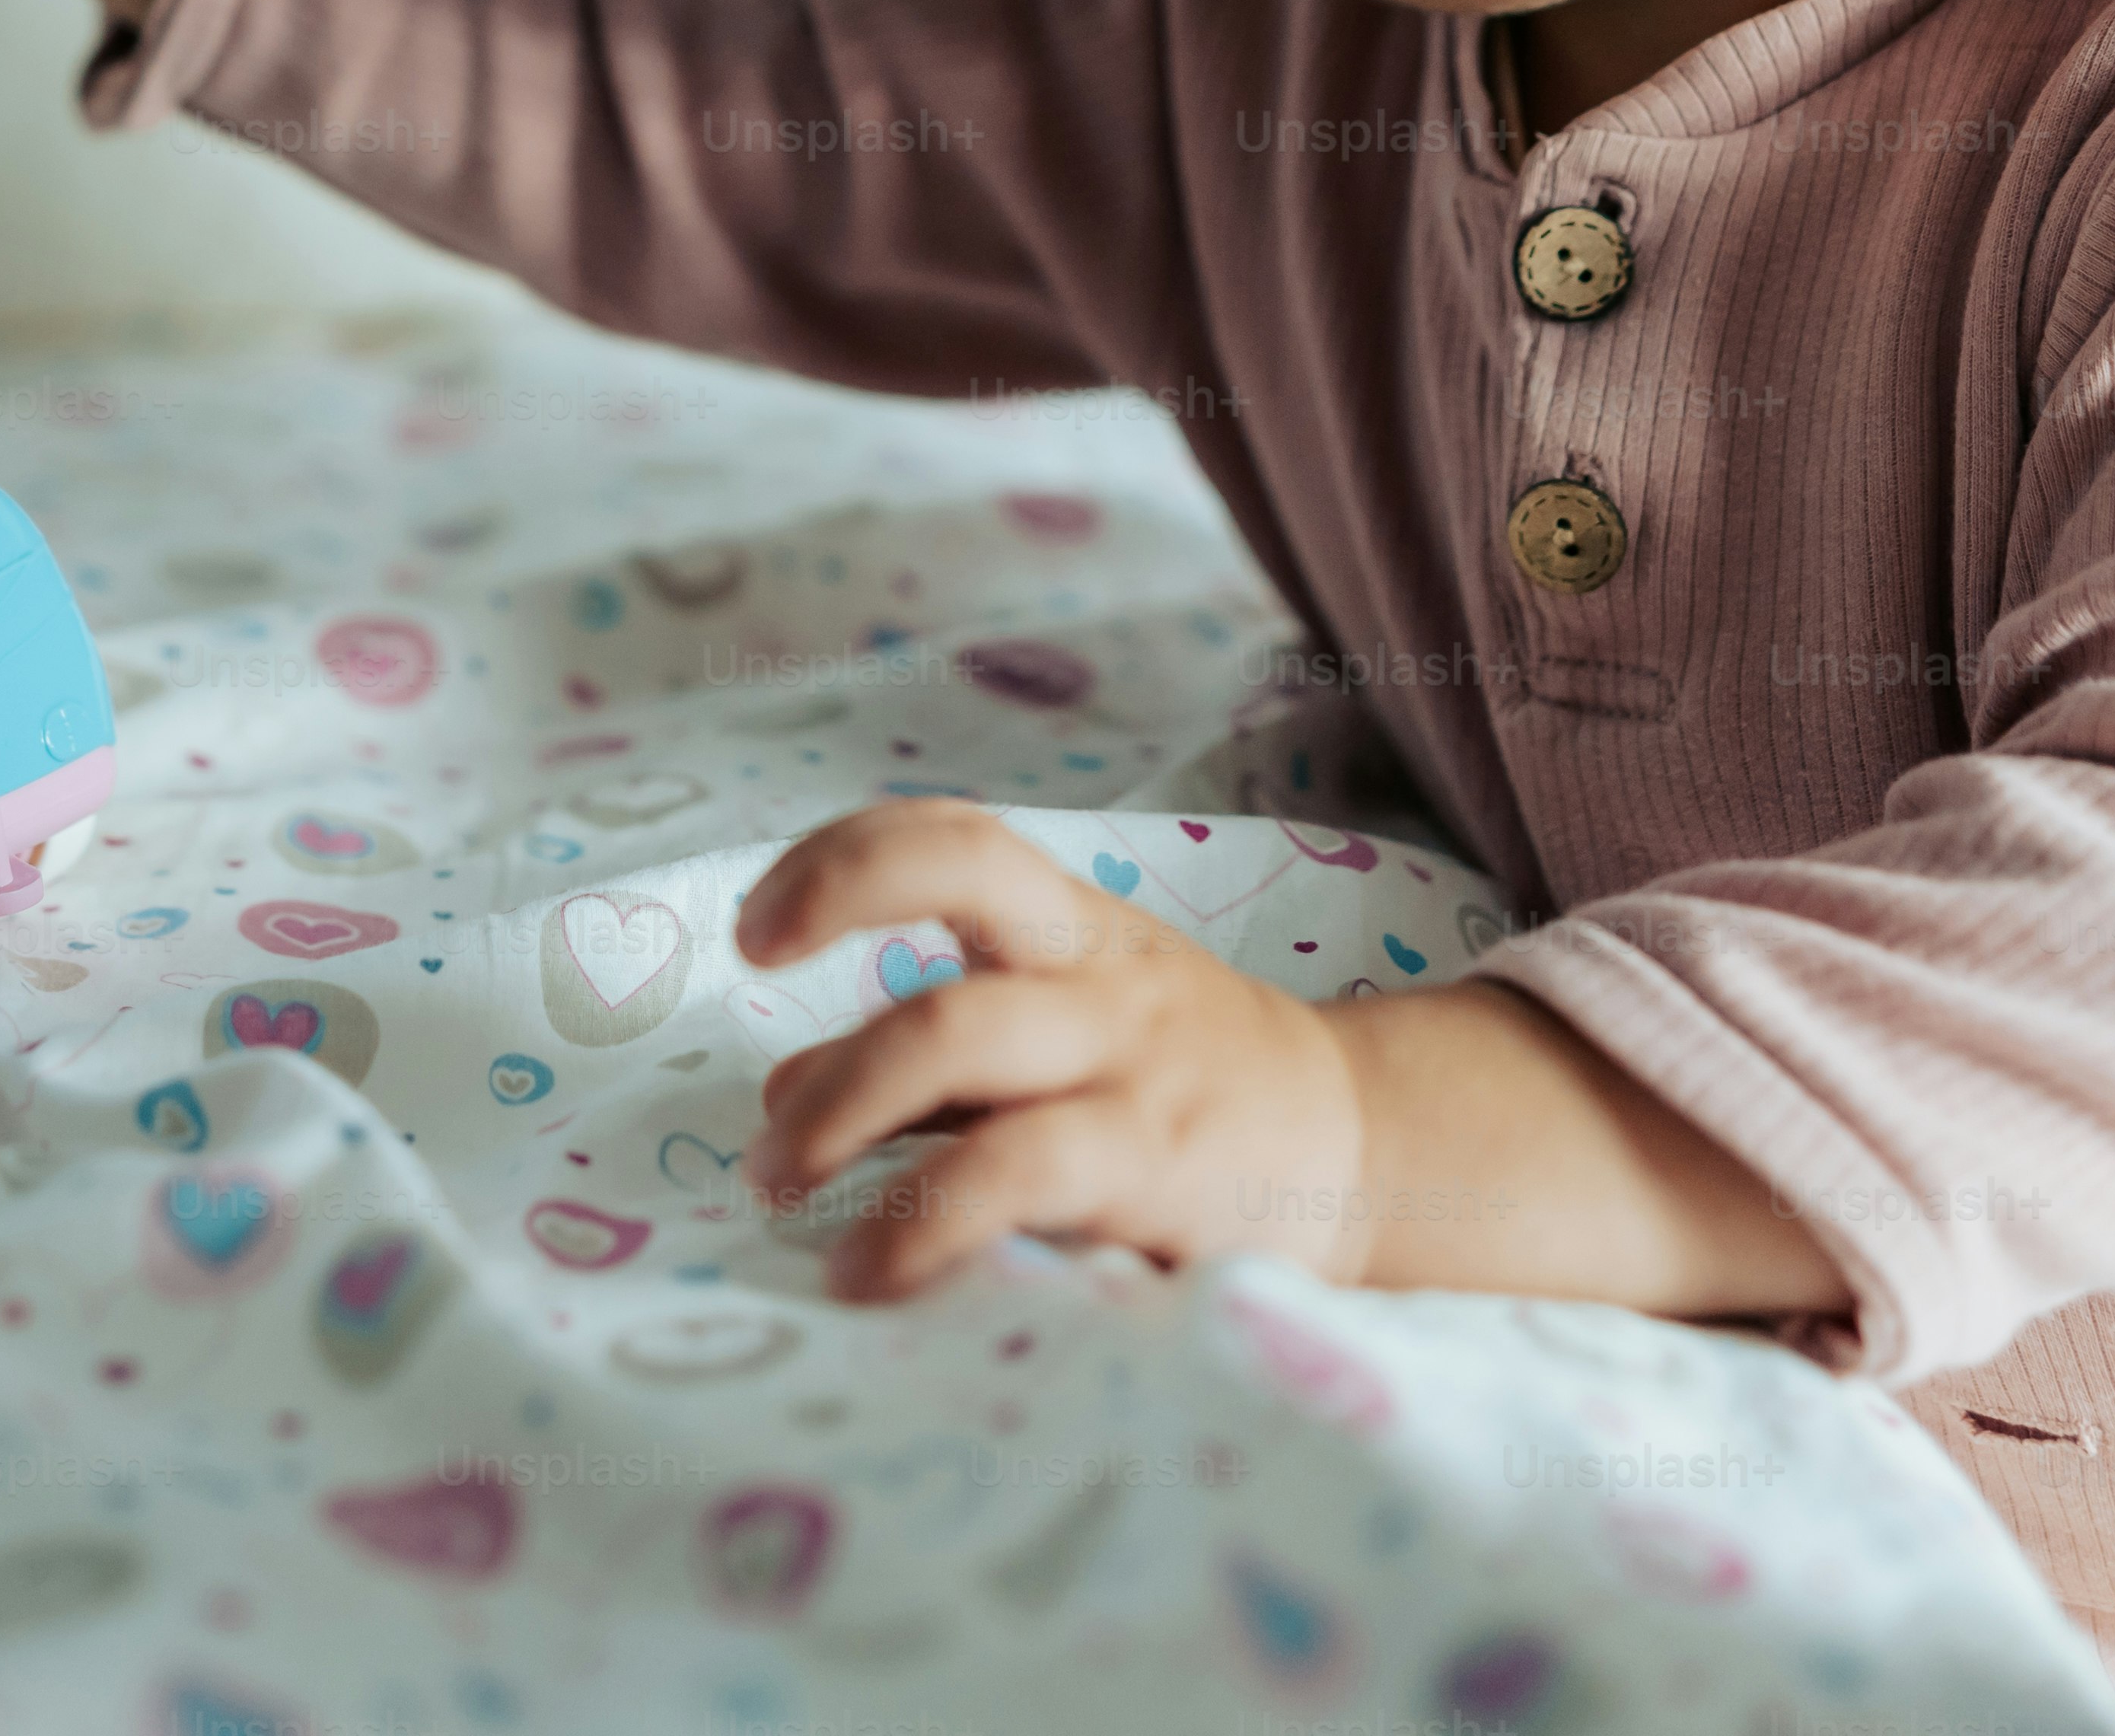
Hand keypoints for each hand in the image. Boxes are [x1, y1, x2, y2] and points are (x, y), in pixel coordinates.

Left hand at [734, 799, 1365, 1300]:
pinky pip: (1007, 1172)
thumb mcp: (1062, 1037)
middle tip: (756, 1123)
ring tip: (776, 1191)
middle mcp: (1093, 970)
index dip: (837, 862)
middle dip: (818, 971)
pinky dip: (911, 1224)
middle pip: (941, 906)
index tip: (752, 932)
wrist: (1362, 1152)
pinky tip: (864, 1275)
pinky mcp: (1150, 1160)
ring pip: (950, 1031)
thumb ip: (932, 1057)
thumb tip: (782, 1092)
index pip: (950, 839)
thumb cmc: (1182, 1092)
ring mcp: (1124, 1058)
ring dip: (830, 1110)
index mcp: (1072, 925)